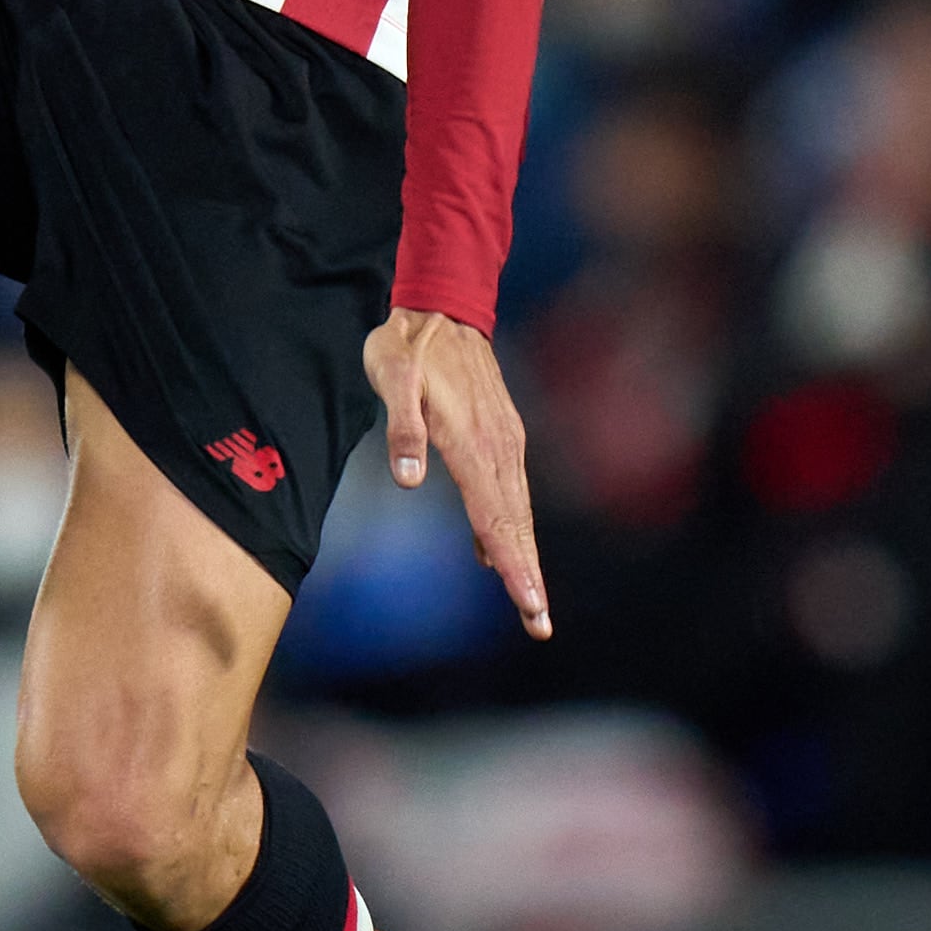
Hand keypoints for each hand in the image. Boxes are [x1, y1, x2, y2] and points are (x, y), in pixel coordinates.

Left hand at [363, 308, 549, 641]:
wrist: (441, 305)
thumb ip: (402, 426)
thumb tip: (407, 477)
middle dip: (529, 577)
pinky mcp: (501, 437)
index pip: (495, 517)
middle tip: (539, 625)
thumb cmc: (408, 344)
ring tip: (531, 604)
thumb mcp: (392, 376)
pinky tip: (498, 555)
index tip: (528, 604)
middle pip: (516, 524)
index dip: (514, 565)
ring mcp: (504, 443)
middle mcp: (498, 448)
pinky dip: (509, 528)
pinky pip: (508, 493)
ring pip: (518, 511)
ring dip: (525, 558)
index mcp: (472, 443)